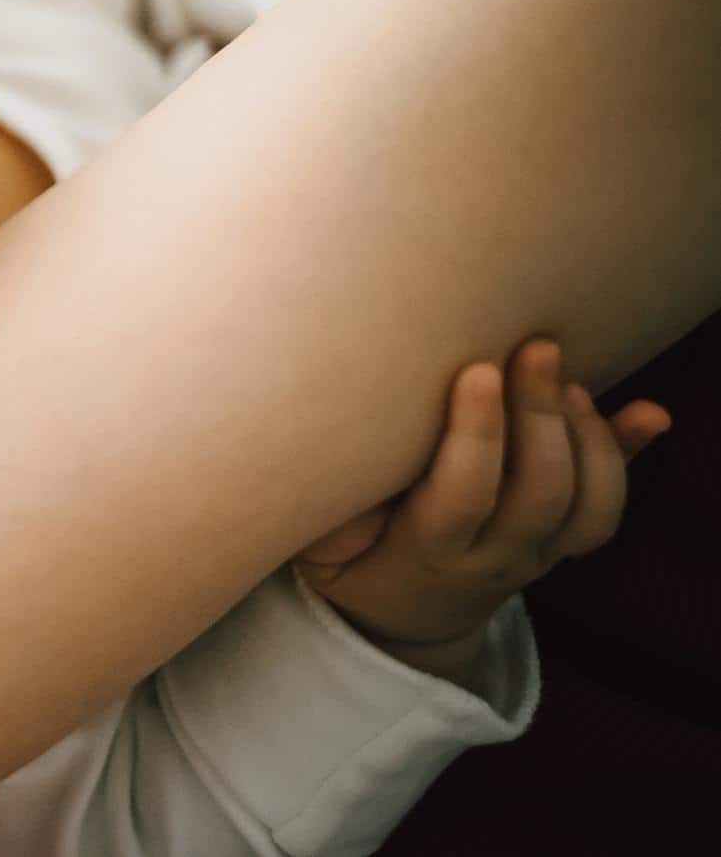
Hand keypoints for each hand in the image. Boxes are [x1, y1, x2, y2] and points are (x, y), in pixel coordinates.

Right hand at [293, 338, 668, 679]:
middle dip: (542, 415)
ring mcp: (539, 553)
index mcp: (430, 552)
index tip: (477, 371)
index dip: (478, 436)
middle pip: (541, 493)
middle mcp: (497, 557)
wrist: (405, 621)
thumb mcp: (322, 545)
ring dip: (590, 436)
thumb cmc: (353, 562)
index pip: (465, 497)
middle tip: (537, 348)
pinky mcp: (562, 542)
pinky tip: (648, 413)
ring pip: (590, 507)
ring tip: (566, 379)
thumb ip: (334, 507)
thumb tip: (348, 454)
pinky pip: (609, 508)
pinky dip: (630, 455)